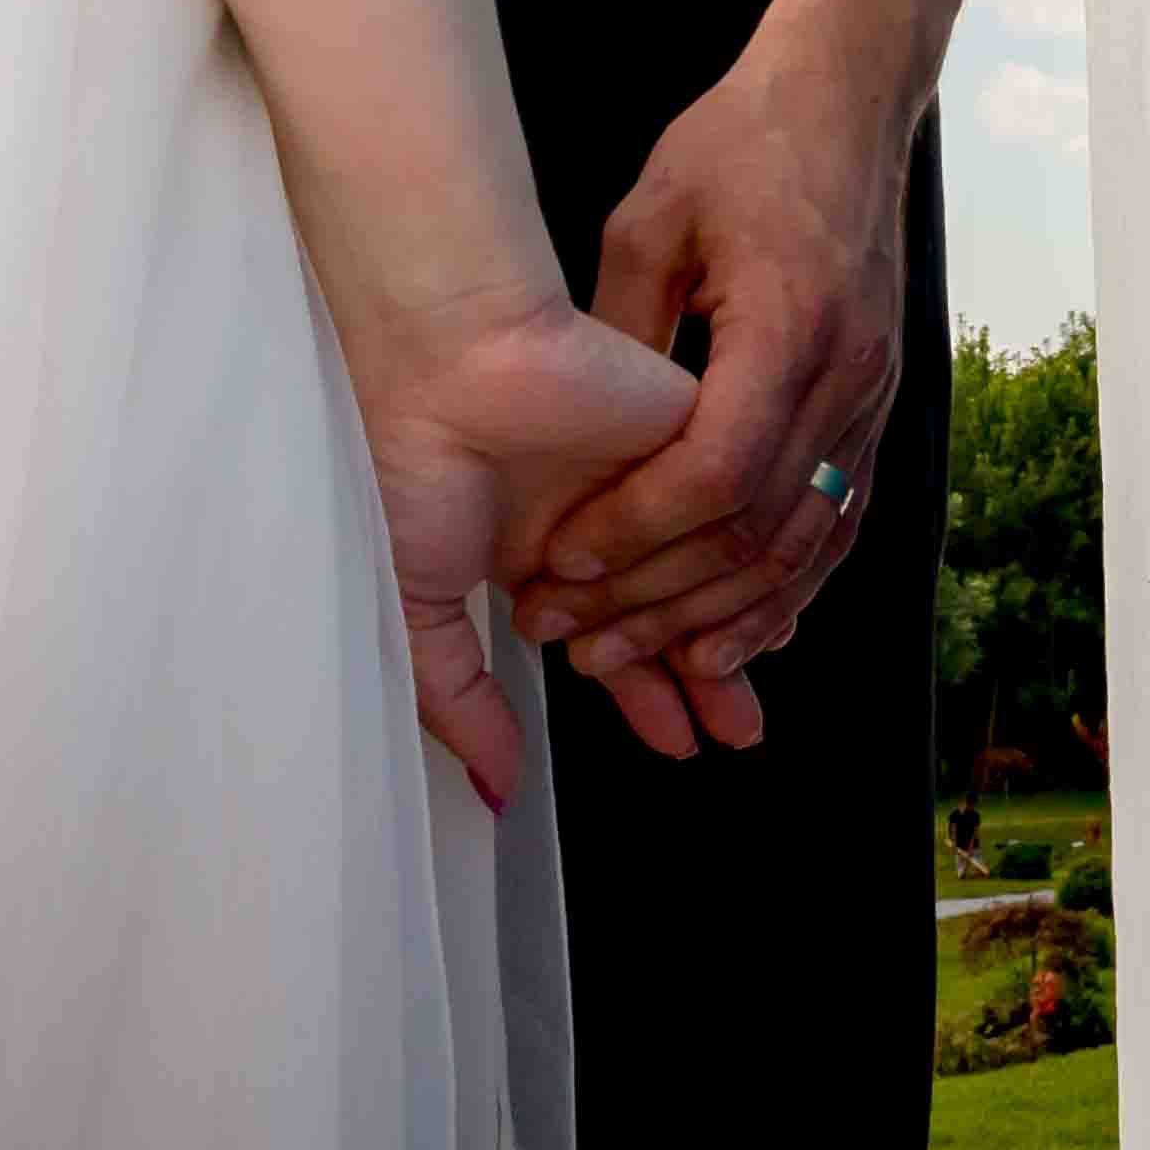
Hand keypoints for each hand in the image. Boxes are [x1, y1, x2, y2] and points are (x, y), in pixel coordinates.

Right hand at [359, 296, 705, 811]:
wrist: (444, 361)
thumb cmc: (412, 460)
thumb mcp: (418, 603)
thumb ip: (459, 697)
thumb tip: (497, 788)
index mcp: (545, 552)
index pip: (618, 634)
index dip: (649, 692)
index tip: (683, 742)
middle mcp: (605, 518)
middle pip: (676, 608)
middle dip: (705, 677)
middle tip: (738, 733)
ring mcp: (649, 472)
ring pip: (707, 567)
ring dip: (714, 632)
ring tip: (733, 696)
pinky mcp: (687, 428)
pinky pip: (722, 510)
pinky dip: (718, 564)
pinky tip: (733, 606)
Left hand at [508, 42, 913, 750]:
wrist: (848, 100)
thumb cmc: (746, 142)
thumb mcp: (651, 216)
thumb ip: (615, 332)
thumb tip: (569, 441)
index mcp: (790, 325)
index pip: (719, 473)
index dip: (638, 534)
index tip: (564, 563)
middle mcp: (848, 376)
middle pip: (758, 532)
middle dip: (660, 601)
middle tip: (574, 638)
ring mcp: (875, 398)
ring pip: (804, 547)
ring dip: (720, 617)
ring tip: (640, 660)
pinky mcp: (879, 406)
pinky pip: (838, 525)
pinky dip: (787, 590)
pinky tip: (736, 635)